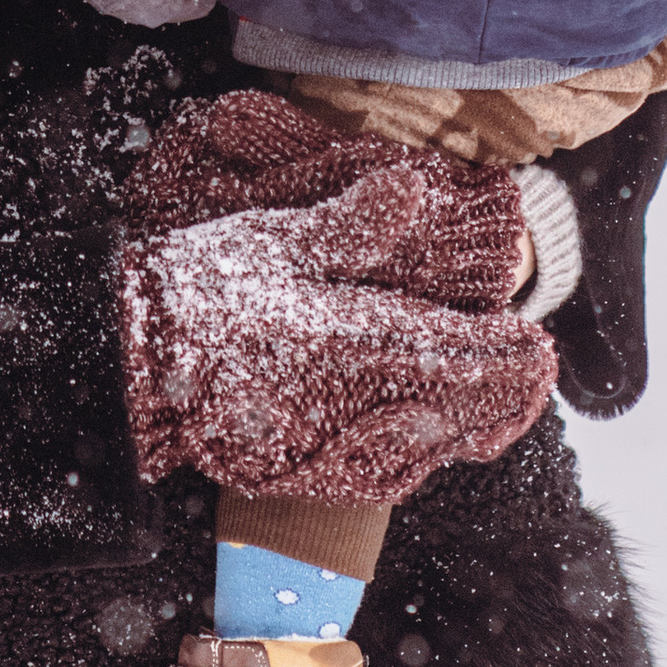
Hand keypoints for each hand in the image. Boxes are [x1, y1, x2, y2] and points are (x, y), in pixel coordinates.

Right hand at [118, 162, 556, 501]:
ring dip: (472, 427)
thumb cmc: (199, 292)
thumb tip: (414, 190)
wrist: (129, 368)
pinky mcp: (303, 471)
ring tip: (505, 410)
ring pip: (425, 446)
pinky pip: (381, 476)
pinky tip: (431, 446)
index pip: (449, 350)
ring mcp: (329, 446)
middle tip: (535, 374)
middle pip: (452, 407)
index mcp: (350, 339)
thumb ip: (349, 226)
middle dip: (503, 392)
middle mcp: (351, 402)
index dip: (501, 352)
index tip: (537, 342)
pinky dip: (419, 459)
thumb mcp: (270, 240)